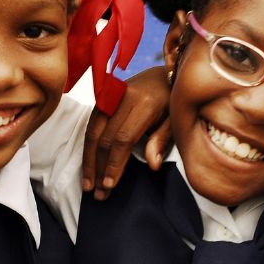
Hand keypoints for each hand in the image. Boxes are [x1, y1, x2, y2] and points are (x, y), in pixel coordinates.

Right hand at [81, 66, 172, 199]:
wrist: (166, 73)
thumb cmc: (173, 100)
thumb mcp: (175, 120)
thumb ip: (162, 140)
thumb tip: (153, 166)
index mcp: (146, 103)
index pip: (123, 139)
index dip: (114, 164)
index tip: (110, 184)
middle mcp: (124, 96)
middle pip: (104, 137)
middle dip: (99, 167)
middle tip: (95, 191)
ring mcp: (112, 95)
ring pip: (92, 131)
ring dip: (88, 159)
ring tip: (87, 183)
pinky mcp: (104, 97)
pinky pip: (92, 123)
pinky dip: (88, 145)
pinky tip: (88, 163)